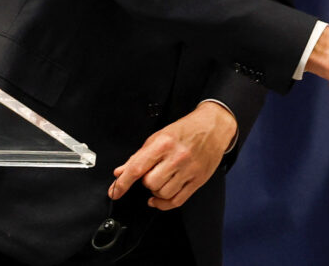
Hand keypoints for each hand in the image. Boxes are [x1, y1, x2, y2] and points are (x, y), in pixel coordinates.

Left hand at [108, 101, 235, 209]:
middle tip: (152, 172)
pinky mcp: (198, 179)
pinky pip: (177, 201)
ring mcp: (190, 170)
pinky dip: (164, 203)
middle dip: (146, 181)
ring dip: (156, 191)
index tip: (115, 192)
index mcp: (164, 144)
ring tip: (161, 179)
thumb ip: (138, 156)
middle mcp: (177, 157)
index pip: (137, 168)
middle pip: (150, 183)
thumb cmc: (186, 129)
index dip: (122, 183)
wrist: (214, 126)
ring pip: (163, 193)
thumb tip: (120, 173)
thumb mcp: (159, 136)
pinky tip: (160, 198)